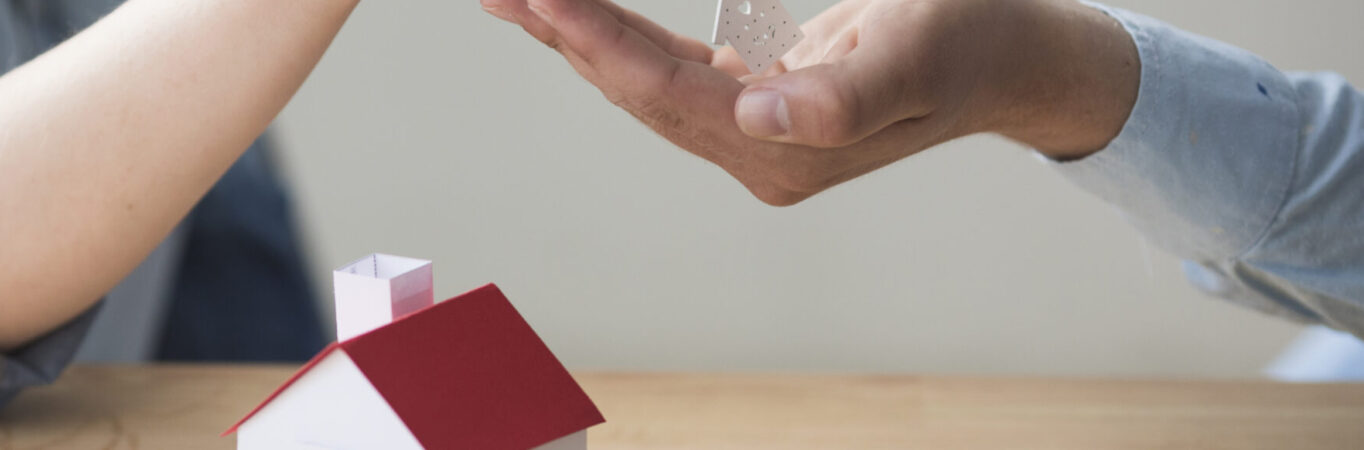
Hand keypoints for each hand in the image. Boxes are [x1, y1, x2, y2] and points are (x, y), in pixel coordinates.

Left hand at [480, 0, 1138, 205]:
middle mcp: (757, 153)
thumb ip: (847, 94)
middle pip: (635, 91)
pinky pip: (663, 70)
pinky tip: (571, 15)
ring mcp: (751, 135)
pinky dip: (613, 36)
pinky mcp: (751, 106)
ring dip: (573, 37)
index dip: (600, 42)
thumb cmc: (974, 38)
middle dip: (563, 35)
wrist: (1015, 54)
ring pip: (639, 82)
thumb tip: (762, 118)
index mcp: (790, 151)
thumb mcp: (920, 49)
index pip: (669, 94)